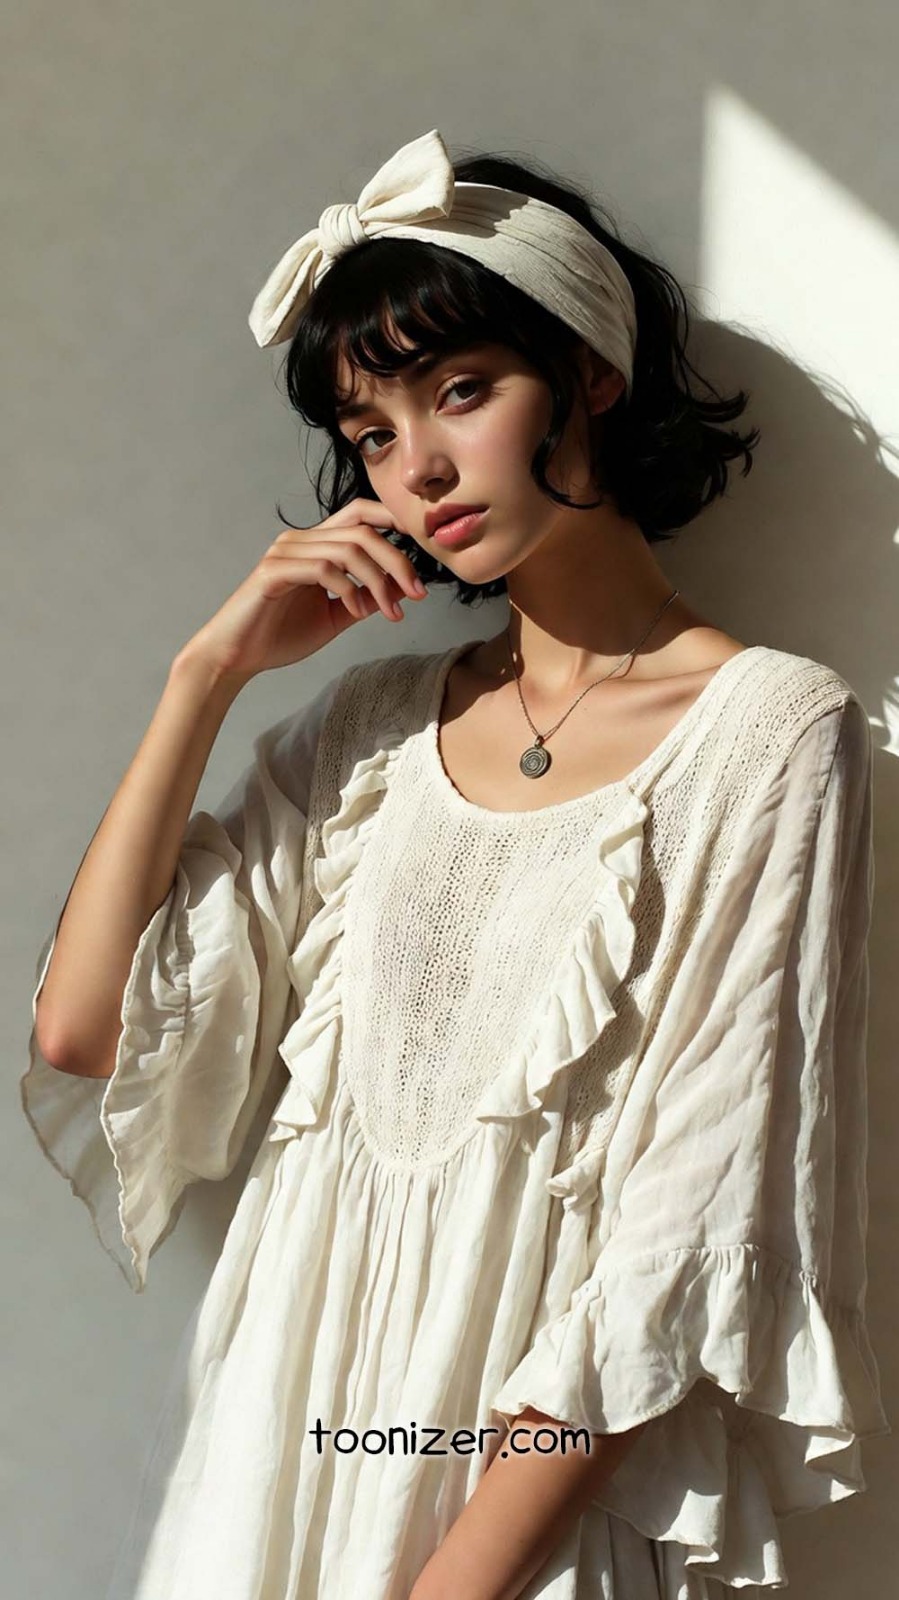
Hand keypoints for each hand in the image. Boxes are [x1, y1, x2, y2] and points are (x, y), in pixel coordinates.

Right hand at [177, 497, 426, 682]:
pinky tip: (357, 612)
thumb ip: (364, 597)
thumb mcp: (335, 615)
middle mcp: (299, 539)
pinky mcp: (274, 572)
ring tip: (389, 613)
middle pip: (363, 531)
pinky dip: (350, 590)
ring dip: (379, 582)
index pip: (359, 514)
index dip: (392, 521)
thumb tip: (400, 586)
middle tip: (416, 594)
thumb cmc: (280, 635)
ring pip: (348, 549)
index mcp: (314, 544)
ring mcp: (285, 552)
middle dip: (398, 561)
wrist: (236, 657)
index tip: (422, 550)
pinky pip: (324, 569)